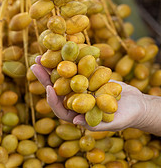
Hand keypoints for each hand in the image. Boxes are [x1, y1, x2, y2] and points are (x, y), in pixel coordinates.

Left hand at [31, 56, 146, 131]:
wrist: (136, 103)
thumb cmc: (126, 116)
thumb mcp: (112, 122)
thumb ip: (95, 123)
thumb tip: (74, 121)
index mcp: (76, 113)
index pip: (60, 108)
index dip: (53, 99)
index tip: (48, 88)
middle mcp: (75, 100)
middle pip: (58, 88)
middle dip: (46, 77)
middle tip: (35, 63)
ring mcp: (80, 87)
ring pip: (64, 75)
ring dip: (54, 65)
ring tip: (43, 52)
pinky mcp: (87, 76)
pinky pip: (77, 66)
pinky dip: (70, 58)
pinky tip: (63, 48)